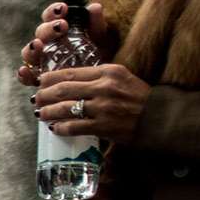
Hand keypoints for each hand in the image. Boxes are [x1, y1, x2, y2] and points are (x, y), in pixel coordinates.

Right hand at [18, 0, 117, 84]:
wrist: (100, 80)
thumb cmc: (98, 55)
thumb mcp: (101, 38)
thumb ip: (97, 24)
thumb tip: (94, 8)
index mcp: (57, 30)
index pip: (50, 17)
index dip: (53, 11)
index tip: (63, 8)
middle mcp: (45, 44)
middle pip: (40, 33)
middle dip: (48, 29)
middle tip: (62, 26)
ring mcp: (40, 62)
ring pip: (29, 53)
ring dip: (31, 48)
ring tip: (37, 45)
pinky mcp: (39, 80)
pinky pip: (27, 77)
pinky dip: (23, 74)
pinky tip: (24, 71)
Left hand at [33, 63, 148, 143]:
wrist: (163, 119)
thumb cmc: (141, 100)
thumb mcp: (122, 79)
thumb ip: (100, 78)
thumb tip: (71, 83)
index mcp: (109, 71)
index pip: (71, 72)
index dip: (50, 78)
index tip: (41, 81)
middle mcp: (104, 87)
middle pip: (63, 88)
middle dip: (44, 94)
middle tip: (36, 99)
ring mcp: (103, 107)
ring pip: (64, 107)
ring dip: (47, 112)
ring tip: (41, 114)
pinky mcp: (104, 126)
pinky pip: (74, 126)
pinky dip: (61, 127)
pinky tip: (55, 128)